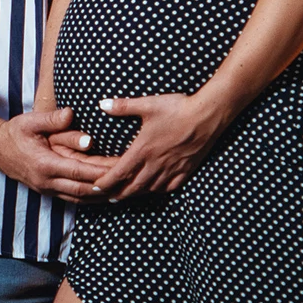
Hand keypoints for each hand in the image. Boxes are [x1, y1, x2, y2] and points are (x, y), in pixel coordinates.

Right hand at [0, 105, 117, 199]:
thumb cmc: (15, 132)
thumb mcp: (31, 121)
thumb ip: (53, 119)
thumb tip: (72, 114)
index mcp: (44, 164)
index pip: (79, 172)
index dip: (101, 172)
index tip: (121, 168)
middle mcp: (46, 181)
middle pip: (84, 189)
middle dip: (107, 187)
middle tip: (130, 181)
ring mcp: (47, 189)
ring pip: (80, 198)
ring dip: (101, 196)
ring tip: (124, 191)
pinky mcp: (48, 191)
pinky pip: (73, 198)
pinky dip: (91, 198)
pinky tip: (106, 195)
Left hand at [92, 92, 225, 200]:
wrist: (207, 115)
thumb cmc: (177, 108)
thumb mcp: (147, 104)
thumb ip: (123, 106)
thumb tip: (102, 104)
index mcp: (143, 150)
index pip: (119, 173)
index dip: (105, 183)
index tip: (95, 188)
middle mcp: (155, 163)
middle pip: (133, 186)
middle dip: (118, 194)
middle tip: (107, 197)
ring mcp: (172, 168)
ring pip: (150, 189)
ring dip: (136, 194)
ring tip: (127, 195)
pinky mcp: (186, 169)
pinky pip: (169, 187)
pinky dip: (159, 190)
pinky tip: (155, 189)